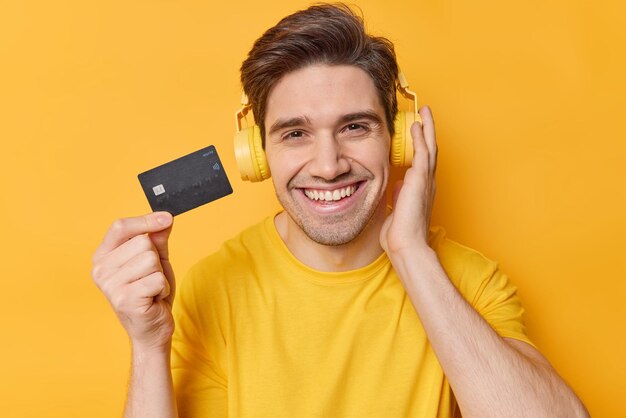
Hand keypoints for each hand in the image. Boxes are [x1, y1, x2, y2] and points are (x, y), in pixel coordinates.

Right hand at [91, 212, 175, 350]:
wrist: (152, 329)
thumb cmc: (151, 293)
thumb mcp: (156, 261)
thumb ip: (157, 238)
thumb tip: (165, 218)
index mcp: (103, 256)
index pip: (120, 227)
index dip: (146, 220)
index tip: (167, 218)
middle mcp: (101, 270)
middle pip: (142, 243)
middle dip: (156, 260)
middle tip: (150, 278)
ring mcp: (110, 286)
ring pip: (151, 260)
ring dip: (160, 276)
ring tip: (151, 289)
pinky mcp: (125, 300)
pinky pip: (157, 279)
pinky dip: (163, 289)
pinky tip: (154, 299)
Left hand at [380, 106, 436, 255]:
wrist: (406, 245)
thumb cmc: (401, 235)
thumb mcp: (398, 210)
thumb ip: (399, 196)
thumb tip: (398, 186)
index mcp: (422, 190)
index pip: (423, 162)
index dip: (422, 146)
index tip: (417, 133)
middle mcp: (427, 183)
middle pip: (430, 150)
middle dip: (428, 131)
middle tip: (425, 114)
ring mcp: (425, 181)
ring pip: (429, 147)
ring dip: (427, 128)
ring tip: (425, 112)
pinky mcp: (420, 180)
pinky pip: (422, 153)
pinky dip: (420, 138)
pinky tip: (417, 125)